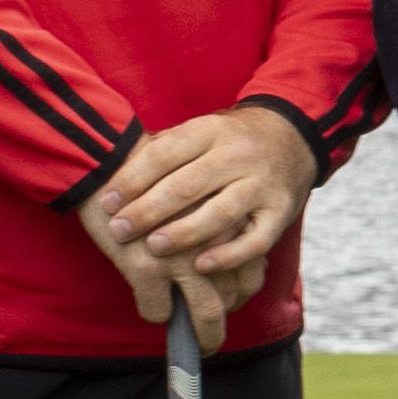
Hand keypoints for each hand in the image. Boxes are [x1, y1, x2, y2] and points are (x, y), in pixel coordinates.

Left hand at [89, 105, 321, 333]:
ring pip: (221, 213)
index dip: (133, 179)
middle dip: (148, 210)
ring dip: (184, 233)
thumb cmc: (226, 143)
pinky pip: (255, 240)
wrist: (290, 137)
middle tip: (119, 231)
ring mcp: (262, 184)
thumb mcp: (198, 134)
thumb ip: (161, 152)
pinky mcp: (281, 212)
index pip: (165, 154)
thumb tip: (108, 178)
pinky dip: (228, 255)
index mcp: (210, 131)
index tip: (106, 203)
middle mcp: (238, 155)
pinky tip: (200, 267)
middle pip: (188, 184)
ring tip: (153, 248)